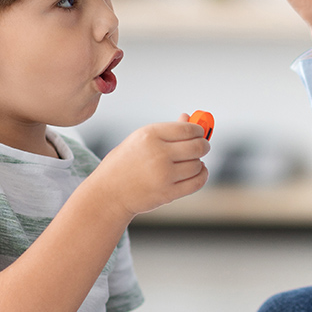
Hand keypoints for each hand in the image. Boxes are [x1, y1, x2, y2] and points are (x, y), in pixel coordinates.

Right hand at [91, 119, 209, 217]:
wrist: (108, 193)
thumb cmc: (125, 163)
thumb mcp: (140, 140)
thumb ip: (167, 130)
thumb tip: (189, 118)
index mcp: (150, 135)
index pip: (187, 129)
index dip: (198, 130)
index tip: (199, 133)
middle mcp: (158, 153)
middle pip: (197, 146)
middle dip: (203, 145)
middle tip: (202, 146)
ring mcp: (164, 174)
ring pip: (197, 165)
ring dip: (198, 163)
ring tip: (190, 162)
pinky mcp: (168, 193)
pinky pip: (197, 182)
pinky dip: (202, 175)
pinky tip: (197, 172)